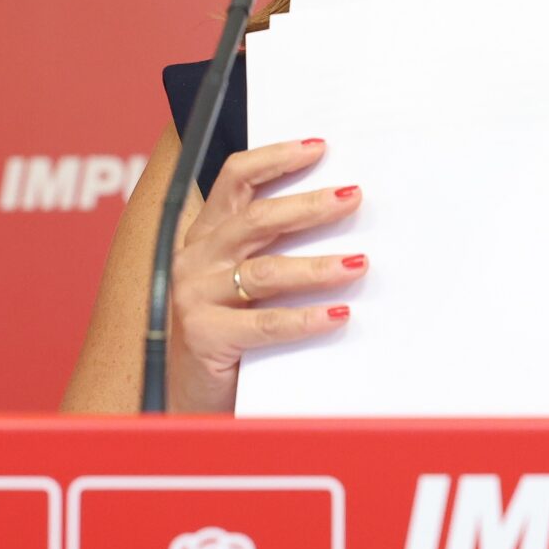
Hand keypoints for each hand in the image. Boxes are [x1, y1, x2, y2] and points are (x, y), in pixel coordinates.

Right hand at [166, 137, 367, 413]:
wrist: (189, 399)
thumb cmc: (227, 337)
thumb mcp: (244, 285)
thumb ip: (274, 253)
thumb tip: (341, 220)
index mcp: (205, 237)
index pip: (235, 180)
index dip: (275, 159)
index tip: (318, 148)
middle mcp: (196, 260)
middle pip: (257, 219)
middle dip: (309, 206)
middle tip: (353, 197)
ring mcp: (195, 297)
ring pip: (266, 271)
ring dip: (318, 265)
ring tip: (359, 262)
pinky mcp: (204, 336)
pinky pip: (265, 323)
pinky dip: (305, 318)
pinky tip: (338, 315)